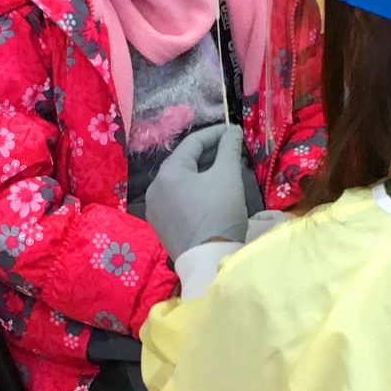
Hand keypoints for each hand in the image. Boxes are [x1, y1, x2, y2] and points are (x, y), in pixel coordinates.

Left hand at [145, 125, 248, 258]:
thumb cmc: (219, 213)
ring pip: (180, 181)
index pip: (193, 143)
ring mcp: (155, 208)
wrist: (209, 260)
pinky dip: (193, 192)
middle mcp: (155, 187)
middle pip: (184, 162)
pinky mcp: (161, 226)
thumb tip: (233, 131)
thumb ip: (229, 148)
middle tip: (232, 152)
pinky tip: (210, 194)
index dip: (216, 134)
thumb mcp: (228, 176)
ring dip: (202, 173)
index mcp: (168, 171)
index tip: (234, 131)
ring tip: (224, 172)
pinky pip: (177, 199)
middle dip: (209, 154)